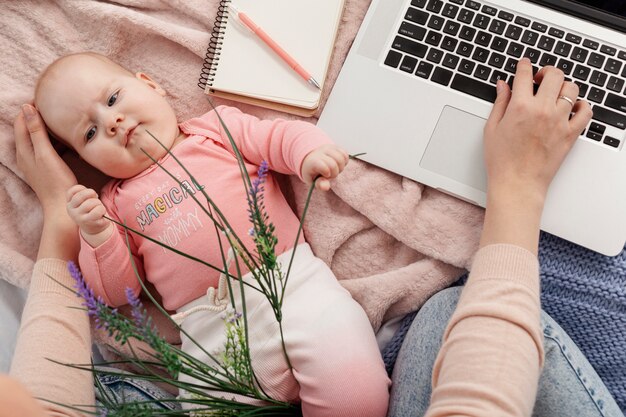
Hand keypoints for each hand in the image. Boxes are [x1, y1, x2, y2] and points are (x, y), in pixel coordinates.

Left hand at [14, 104, 80, 259]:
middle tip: (54, 107)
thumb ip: (36, 131)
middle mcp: (25, 155)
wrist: (62, 206)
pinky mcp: (44, 168)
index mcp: (23, 150)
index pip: (21, 122)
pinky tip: (65, 140)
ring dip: (47, 128)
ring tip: (61, 120)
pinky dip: (53, 140)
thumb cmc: (56, 181)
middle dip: (38, 116)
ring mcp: (35, 162)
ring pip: (37, 138)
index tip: (44, 98)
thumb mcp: (46, 154)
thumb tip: (27, 108)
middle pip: (28, 129)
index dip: (30, 108)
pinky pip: (46, 148)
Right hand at [66, 184, 112, 245]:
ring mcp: (78, 216)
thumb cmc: (91, 211)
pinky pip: (97, 210)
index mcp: (70, 203)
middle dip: (92, 194)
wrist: (94, 228)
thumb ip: (85, 194)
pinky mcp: (87, 222)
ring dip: (99, 203)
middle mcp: (71, 210)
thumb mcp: (86, 201)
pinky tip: (101, 214)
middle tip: (96, 200)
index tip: (90, 195)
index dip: (84, 189)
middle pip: (82, 195)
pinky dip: (102, 210)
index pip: (74, 190)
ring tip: (98, 208)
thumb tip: (92, 193)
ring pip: (91, 202)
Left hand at [301, 144, 348, 190]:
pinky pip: (345, 154)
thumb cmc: (312, 172)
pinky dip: (344, 161)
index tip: (325, 175)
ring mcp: (328, 148)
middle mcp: (320, 152)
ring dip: (341, 167)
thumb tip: (326, 187)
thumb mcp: (312, 181)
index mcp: (312, 161)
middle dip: (334, 173)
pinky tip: (338, 164)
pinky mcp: (335, 146)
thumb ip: (319, 184)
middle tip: (329, 174)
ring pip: (341, 158)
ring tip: (334, 169)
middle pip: (334, 164)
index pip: (324, 166)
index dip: (327, 173)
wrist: (311, 158)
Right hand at [484, 58, 591, 202]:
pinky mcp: (571, 134)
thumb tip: (503, 86)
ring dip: (563, 87)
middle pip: (554, 75)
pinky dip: (581, 105)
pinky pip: (586, 111)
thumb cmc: (502, 161)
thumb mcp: (492, 129)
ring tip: (556, 93)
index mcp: (520, 107)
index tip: (524, 64)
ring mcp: (559, 121)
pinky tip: (572, 108)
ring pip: (571, 89)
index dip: (523, 65)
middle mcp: (542, 110)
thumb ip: (499, 103)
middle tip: (541, 77)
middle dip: (546, 71)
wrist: (517, 183)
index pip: (524, 74)